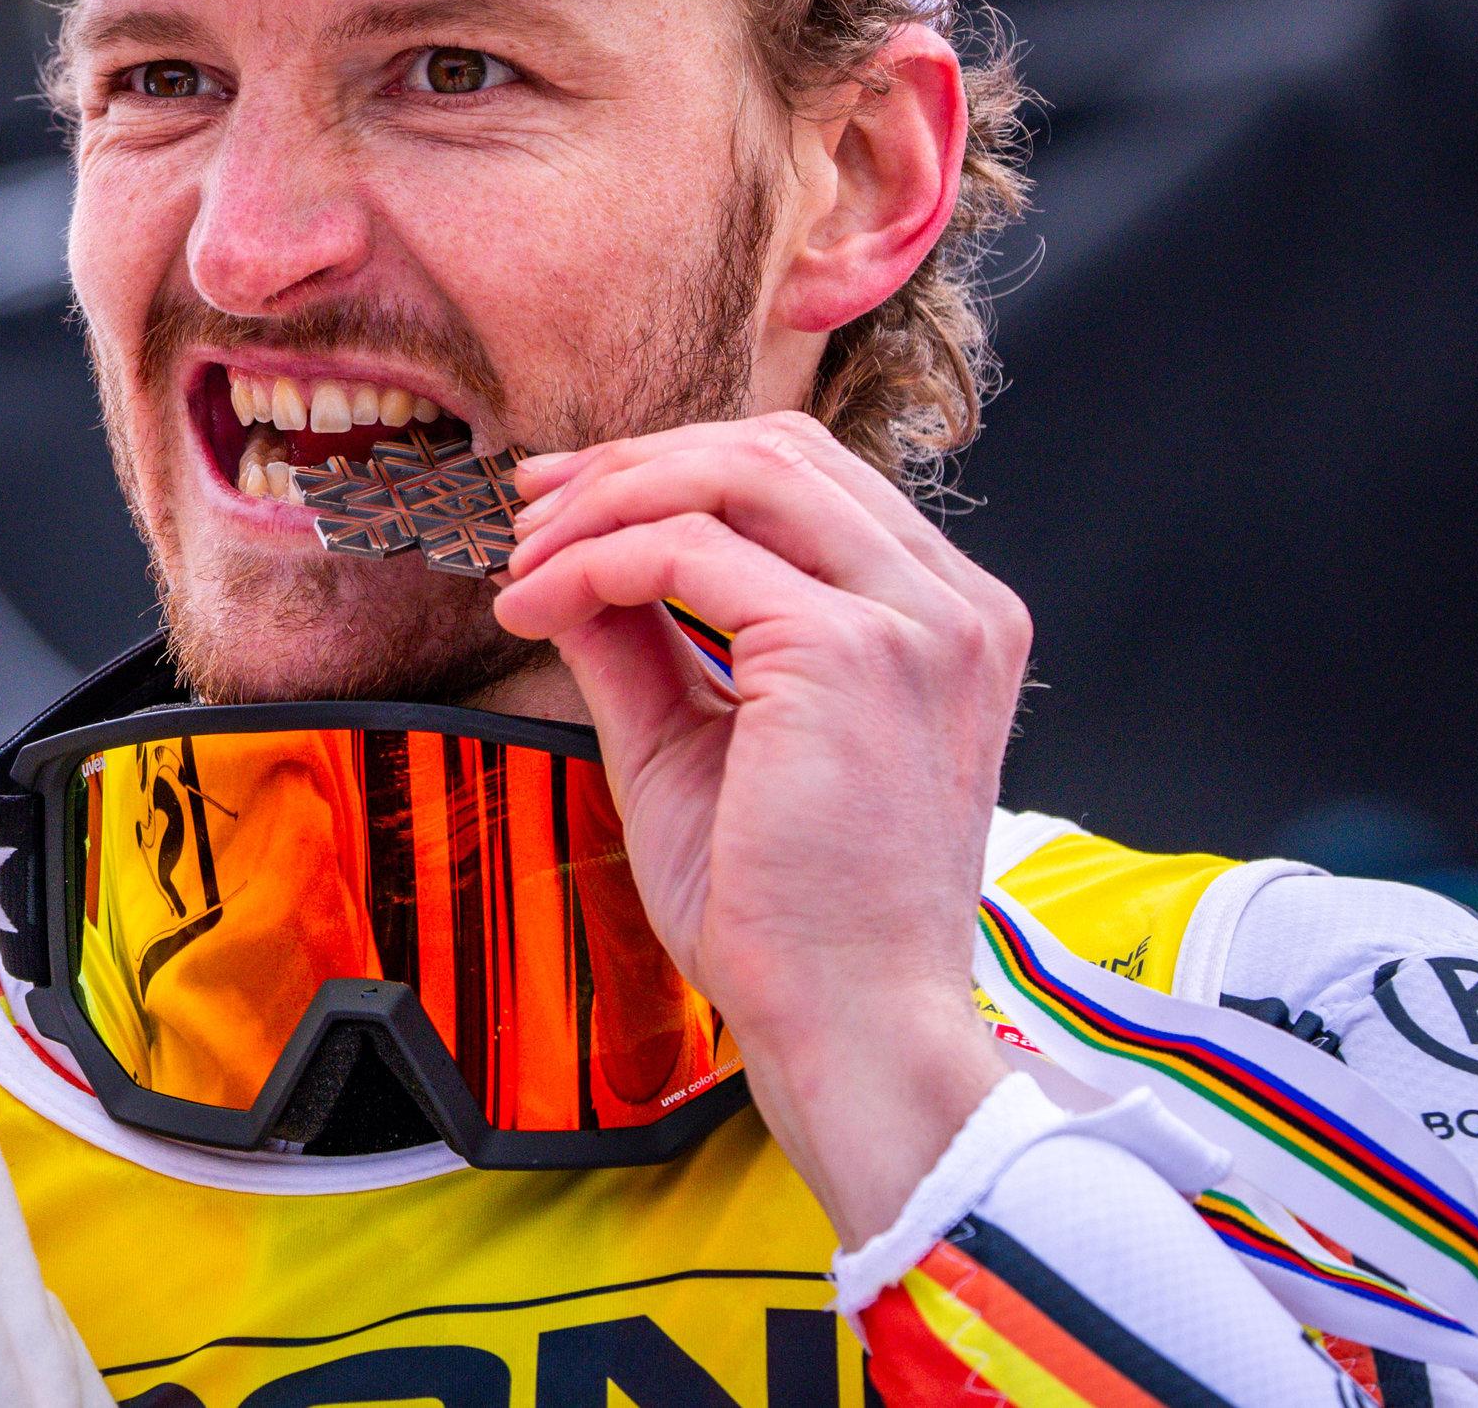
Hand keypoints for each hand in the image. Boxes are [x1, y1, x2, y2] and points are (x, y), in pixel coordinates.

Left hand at [489, 412, 1028, 1244]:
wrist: (847, 1028)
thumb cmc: (785, 916)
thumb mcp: (697, 740)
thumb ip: (647, 638)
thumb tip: (567, 557)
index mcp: (944, 619)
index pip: (808, 477)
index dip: (676, 467)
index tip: (567, 504)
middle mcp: (952, 603)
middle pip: (776, 449)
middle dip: (633, 464)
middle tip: (529, 508)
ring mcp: (916, 620)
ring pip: (737, 473)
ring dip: (607, 500)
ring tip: (525, 557)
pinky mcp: (850, 650)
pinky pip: (689, 551)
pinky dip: (596, 561)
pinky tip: (538, 607)